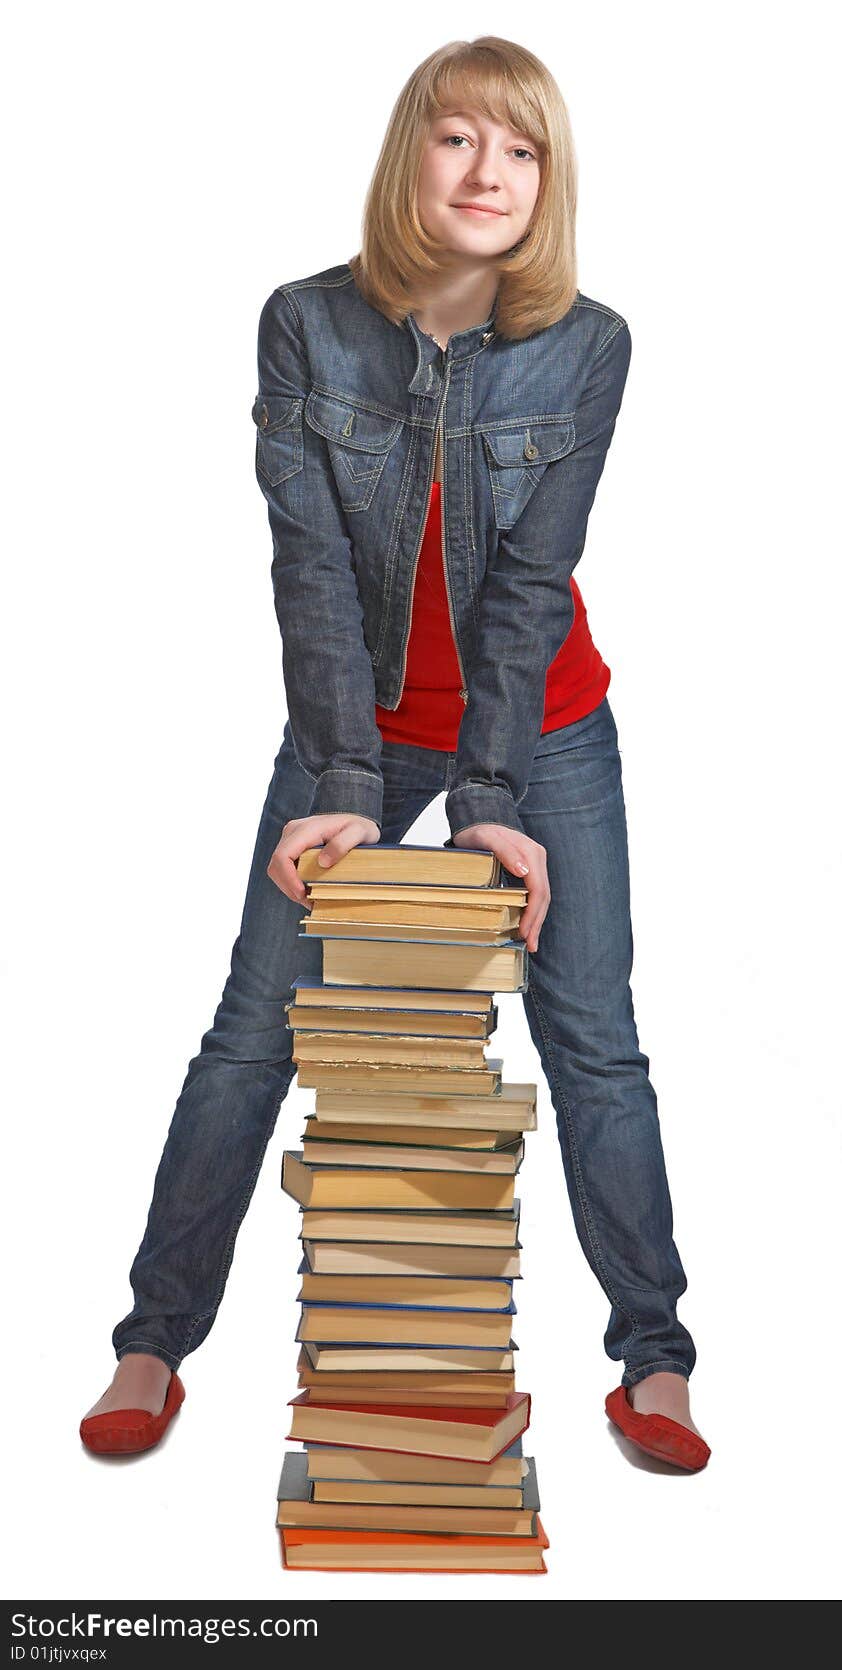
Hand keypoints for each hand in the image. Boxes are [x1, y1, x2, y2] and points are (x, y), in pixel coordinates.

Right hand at [267, 812, 380, 906]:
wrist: (359, 824)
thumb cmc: (361, 828)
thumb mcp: (359, 833)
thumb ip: (342, 844)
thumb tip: (323, 862)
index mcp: (305, 829)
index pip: (283, 856)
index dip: (288, 879)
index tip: (302, 894)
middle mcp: (292, 832)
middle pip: (276, 866)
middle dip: (289, 888)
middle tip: (309, 901)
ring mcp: (291, 840)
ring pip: (277, 870)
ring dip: (290, 888)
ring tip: (310, 898)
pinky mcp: (293, 848)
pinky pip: (284, 870)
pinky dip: (293, 883)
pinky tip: (309, 889)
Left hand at [450, 824, 549, 952]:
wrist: (478, 820)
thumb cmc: (479, 831)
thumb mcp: (487, 839)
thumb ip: (505, 852)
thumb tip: (524, 871)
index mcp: (532, 853)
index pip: (538, 890)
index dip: (533, 914)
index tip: (526, 933)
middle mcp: (537, 859)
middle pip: (543, 897)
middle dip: (537, 922)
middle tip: (531, 945)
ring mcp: (535, 864)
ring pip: (541, 897)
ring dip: (537, 920)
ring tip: (531, 940)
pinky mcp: (529, 869)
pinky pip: (535, 893)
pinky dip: (532, 910)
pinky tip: (527, 923)